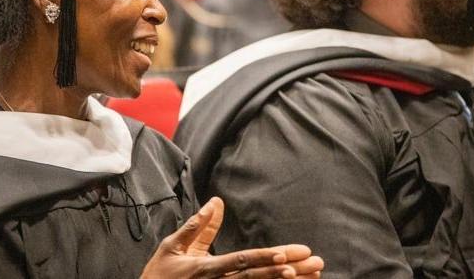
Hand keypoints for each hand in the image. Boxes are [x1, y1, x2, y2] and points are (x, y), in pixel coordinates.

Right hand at [140, 197, 323, 278]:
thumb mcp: (172, 246)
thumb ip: (196, 226)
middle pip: (257, 277)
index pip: (241, 262)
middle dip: (288, 269)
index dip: (264, 259)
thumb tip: (216, 201)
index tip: (287, 254)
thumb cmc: (159, 275)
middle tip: (314, 262)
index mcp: (206, 269)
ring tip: (311, 275)